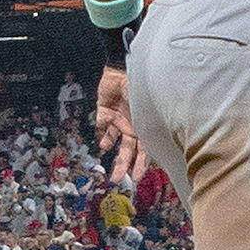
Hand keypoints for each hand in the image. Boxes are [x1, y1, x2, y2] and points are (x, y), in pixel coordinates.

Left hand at [94, 68, 143, 183]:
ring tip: (109, 171)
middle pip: (128, 151)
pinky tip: (102, 147)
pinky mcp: (105, 112)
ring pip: (116, 143)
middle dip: (123, 166)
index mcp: (146, 126)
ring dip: (113, 157)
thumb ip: (144, 130)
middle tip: (117, 181)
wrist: (122, 68)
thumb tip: (148, 152)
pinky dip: (102, 138)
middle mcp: (133, 126)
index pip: (145, 151)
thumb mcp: (145, 112)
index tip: (136, 179)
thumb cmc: (141, 89)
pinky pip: (102, 128)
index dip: (141, 166)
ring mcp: (119, 120)